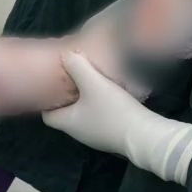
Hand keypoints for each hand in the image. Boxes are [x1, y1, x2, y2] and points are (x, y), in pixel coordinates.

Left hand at [43, 52, 191, 184]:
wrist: (145, 135)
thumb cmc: (112, 110)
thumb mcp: (94, 83)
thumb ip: (78, 67)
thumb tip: (65, 55)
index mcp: (66, 123)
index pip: (46, 115)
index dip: (47, 101)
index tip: (52, 86)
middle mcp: (76, 133)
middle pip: (65, 114)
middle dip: (67, 97)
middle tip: (72, 80)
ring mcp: (93, 137)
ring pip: (83, 116)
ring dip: (86, 101)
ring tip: (91, 84)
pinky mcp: (110, 137)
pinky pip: (99, 119)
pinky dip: (100, 108)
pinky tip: (110, 96)